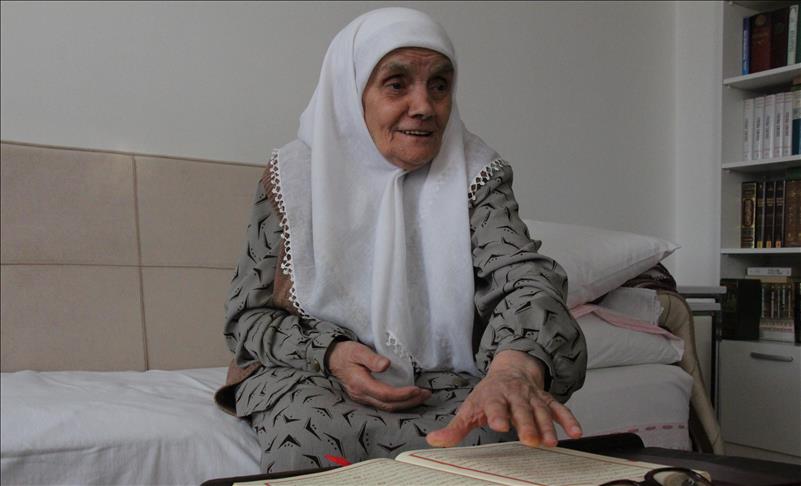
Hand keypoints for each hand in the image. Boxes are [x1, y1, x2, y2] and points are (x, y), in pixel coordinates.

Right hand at [326, 340, 430, 411]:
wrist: (333, 359)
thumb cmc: (346, 353)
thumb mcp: (358, 351)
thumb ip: (372, 358)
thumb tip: (386, 365)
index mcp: (360, 384)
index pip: (385, 394)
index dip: (402, 394)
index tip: (417, 389)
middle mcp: (362, 395)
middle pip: (389, 405)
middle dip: (409, 402)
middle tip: (426, 393)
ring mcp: (363, 399)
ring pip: (387, 408)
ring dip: (406, 404)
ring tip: (422, 396)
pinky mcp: (366, 398)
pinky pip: (384, 404)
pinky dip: (399, 403)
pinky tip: (409, 397)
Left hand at [426, 350, 581, 447]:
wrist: (510, 370)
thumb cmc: (488, 395)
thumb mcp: (469, 408)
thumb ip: (455, 428)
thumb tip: (433, 441)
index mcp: (493, 396)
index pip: (494, 405)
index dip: (497, 414)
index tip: (499, 425)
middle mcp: (514, 394)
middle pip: (521, 409)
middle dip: (526, 424)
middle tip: (530, 440)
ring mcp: (532, 396)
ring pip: (541, 410)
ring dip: (547, 426)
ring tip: (551, 443)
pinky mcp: (546, 399)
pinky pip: (559, 409)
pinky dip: (568, 419)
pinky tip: (575, 433)